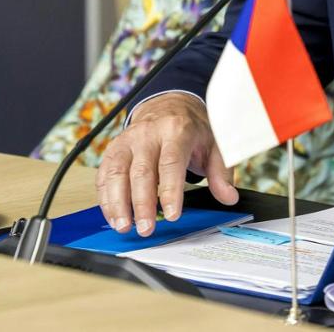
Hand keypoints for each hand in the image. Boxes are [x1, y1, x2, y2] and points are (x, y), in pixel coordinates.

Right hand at [95, 93, 238, 236]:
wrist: (169, 105)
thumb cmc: (192, 129)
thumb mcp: (214, 144)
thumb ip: (221, 172)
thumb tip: (228, 197)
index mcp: (177, 130)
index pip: (172, 162)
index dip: (170, 191)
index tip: (172, 215)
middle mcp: (148, 134)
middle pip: (142, 171)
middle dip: (142, 203)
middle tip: (146, 229)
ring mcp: (128, 140)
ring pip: (117, 173)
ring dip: (118, 203)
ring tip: (124, 226)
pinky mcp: (113, 148)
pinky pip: (105, 174)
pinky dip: (106, 197)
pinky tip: (113, 215)